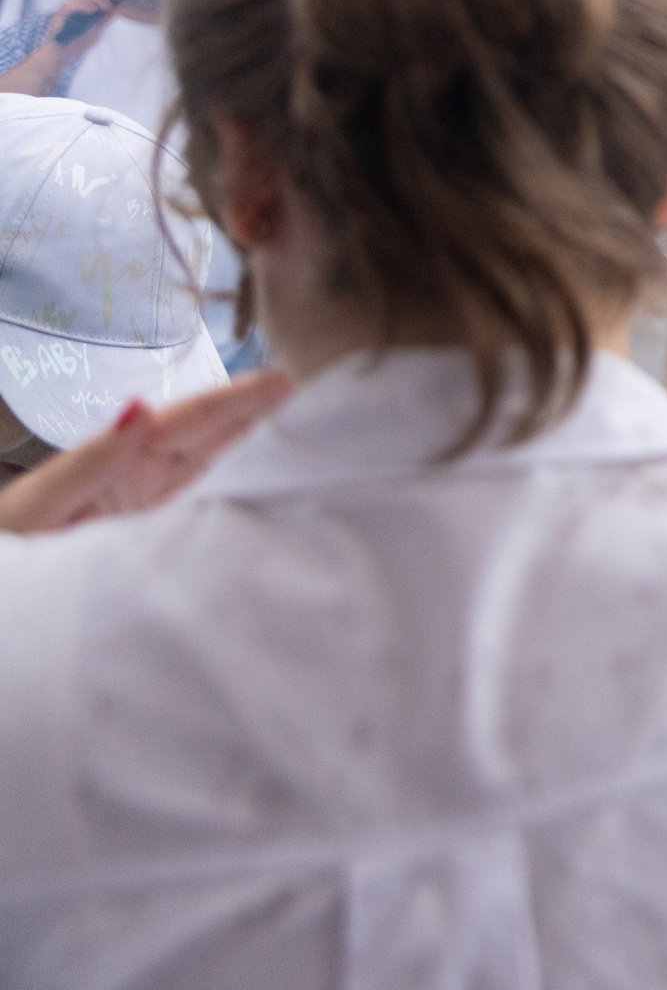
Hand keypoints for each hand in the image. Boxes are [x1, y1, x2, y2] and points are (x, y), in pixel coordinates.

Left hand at [0, 370, 291, 532]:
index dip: (232, 400)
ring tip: (301, 424)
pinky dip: (235, 490)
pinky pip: (203, 508)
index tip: (283, 381)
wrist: (10, 608)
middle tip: (313, 390)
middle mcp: (135, 480)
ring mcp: (145, 512)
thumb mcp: (39, 504)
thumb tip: (141, 406)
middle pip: (205, 436)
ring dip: (252, 444)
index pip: (184, 422)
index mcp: (113, 462)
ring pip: (210, 468)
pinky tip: (264, 485)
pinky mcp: (152, 544)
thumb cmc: (11, 550)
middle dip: (254, 410)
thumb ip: (90, 461)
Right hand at [28, 0, 121, 66]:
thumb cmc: (77, 43)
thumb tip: (120, 8)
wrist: (62, 55)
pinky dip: (83, 6)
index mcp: (80, 6)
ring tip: (107, 5)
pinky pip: (71, 6)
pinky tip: (94, 9)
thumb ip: (107, 19)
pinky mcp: (59, 16)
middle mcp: (71, 5)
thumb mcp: (96, 30)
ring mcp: (65, 9)